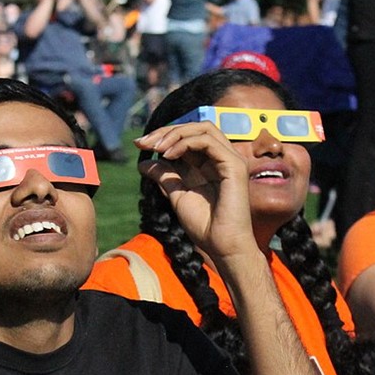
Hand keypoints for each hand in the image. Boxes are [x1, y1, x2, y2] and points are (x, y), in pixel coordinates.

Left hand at [134, 121, 255, 261]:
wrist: (222, 246)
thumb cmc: (205, 226)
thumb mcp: (177, 195)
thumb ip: (164, 176)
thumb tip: (143, 163)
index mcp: (210, 164)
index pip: (188, 137)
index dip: (164, 136)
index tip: (140, 145)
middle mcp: (222, 158)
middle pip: (195, 127)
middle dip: (166, 131)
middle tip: (144, 143)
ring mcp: (230, 159)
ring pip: (203, 128)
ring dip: (175, 134)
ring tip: (156, 148)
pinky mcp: (234, 165)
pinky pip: (208, 141)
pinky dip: (185, 143)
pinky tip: (168, 155)